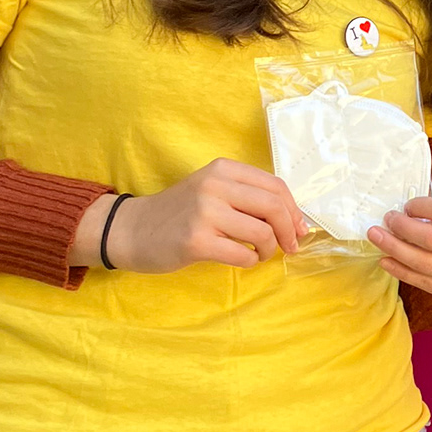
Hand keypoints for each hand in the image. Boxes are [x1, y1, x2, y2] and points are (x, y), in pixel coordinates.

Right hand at [74, 160, 304, 271]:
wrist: (131, 229)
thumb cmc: (180, 212)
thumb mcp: (212, 190)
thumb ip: (249, 197)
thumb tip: (296, 221)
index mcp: (223, 169)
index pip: (276, 186)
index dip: (294, 210)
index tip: (299, 229)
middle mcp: (215, 186)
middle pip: (274, 207)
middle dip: (290, 231)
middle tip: (291, 247)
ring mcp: (205, 213)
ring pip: (262, 232)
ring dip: (270, 248)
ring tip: (260, 253)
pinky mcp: (196, 241)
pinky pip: (243, 254)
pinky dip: (251, 261)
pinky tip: (243, 259)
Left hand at [369, 196, 431, 304]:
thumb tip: (409, 213)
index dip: (420, 206)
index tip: (408, 206)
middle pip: (431, 239)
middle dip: (402, 228)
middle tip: (387, 220)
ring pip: (423, 263)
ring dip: (394, 249)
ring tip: (377, 237)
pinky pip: (424, 283)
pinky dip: (401, 271)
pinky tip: (386, 260)